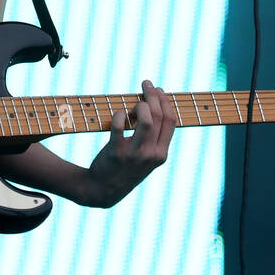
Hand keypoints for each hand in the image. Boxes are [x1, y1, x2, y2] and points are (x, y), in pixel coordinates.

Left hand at [83, 80, 175, 207]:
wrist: (103, 190)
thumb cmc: (126, 168)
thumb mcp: (146, 158)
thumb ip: (153, 137)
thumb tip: (154, 104)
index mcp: (161, 154)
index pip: (171, 121)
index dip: (165, 101)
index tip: (158, 90)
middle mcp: (151, 155)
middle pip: (159, 117)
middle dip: (153, 95)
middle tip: (145, 84)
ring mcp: (134, 155)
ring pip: (145, 121)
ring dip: (140, 105)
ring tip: (134, 102)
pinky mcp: (116, 153)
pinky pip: (119, 127)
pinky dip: (120, 115)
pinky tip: (119, 113)